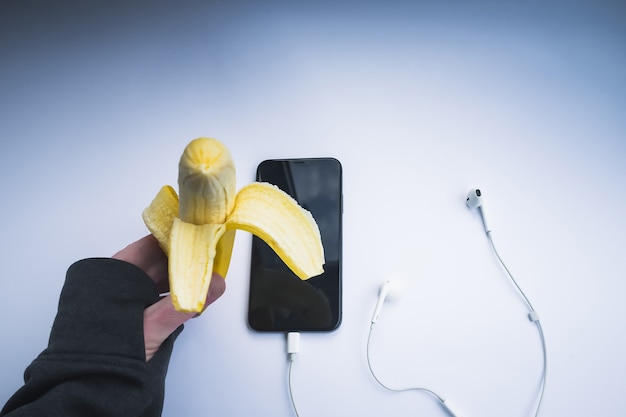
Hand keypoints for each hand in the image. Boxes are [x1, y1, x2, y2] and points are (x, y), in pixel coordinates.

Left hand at [113, 235, 225, 360]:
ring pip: (159, 281)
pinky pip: (159, 299)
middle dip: (184, 262)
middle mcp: (119, 284)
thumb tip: (213, 285)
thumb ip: (184, 305)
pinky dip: (176, 299)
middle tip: (208, 260)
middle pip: (158, 263)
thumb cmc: (105, 353)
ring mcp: (126, 300)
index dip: (174, 240)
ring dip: (182, 282)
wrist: (91, 384)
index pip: (149, 245)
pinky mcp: (134, 316)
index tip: (198, 238)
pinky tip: (190, 303)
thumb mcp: (149, 326)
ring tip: (204, 282)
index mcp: (114, 275)